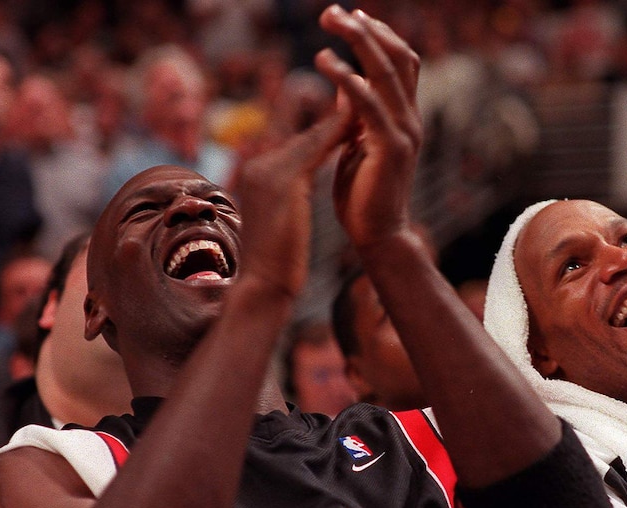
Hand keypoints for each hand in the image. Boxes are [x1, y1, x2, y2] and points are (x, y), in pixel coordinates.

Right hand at [234, 108, 349, 295]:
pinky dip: (337, 135)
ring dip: (341, 121)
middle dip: (337, 120)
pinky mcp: (281, 181)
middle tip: (366, 102)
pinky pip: (315, 149)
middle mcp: (259, 167)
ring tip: (368, 107)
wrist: (262, 286)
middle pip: (306, 136)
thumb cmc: (276, 264)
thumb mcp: (283, 220)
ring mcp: (267, 171)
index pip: (298, 146)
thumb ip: (287, 197)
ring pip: (313, 138)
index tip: (351, 120)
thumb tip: (299, 188)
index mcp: (258, 176)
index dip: (326, 133)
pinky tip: (360, 126)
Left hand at [315, 5, 422, 252]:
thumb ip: (354, 113)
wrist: (377, 237)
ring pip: (387, 72)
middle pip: (398, 58)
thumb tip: (345, 80)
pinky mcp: (391, 149)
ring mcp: (405, 133)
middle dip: (366, 29)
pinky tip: (326, 63)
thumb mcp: (356, 144)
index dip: (379, 36)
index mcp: (404, 118)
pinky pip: (369, 106)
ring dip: (359, 41)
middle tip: (333, 11)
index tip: (351, 15)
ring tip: (331, 21)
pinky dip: (348, 80)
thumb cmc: (362, 197)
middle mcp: (410, 120)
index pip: (400, 64)